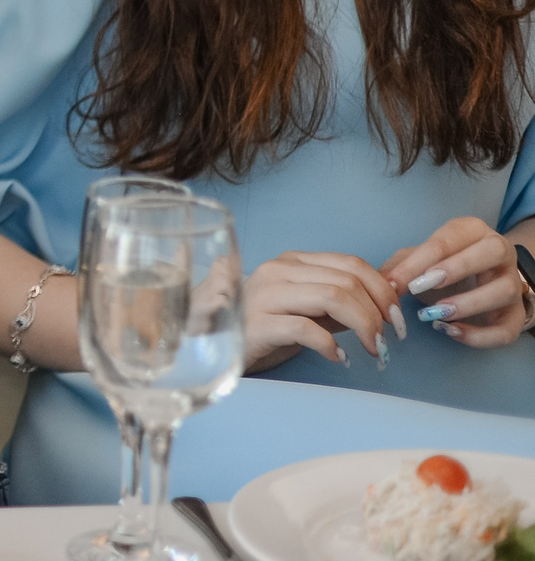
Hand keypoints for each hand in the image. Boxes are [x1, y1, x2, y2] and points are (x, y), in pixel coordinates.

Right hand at [241, 250, 402, 371]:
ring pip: (332, 298)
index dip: (384, 290)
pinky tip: (339, 357)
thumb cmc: (271, 327)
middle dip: (377, 314)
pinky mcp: (258, 323)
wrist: (221, 345)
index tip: (398, 318)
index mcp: (293, 261)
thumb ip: (341, 300)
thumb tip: (390, 299)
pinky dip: (330, 345)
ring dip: (363, 327)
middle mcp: (278, 270)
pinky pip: (306, 329)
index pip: (351, 263)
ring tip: (371, 349)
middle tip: (387, 341)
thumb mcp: (310, 308)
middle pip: (346, 282)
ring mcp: (266, 295)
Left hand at [383, 218, 532, 348]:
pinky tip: (451, 333)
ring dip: (469, 304)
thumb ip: (401, 266)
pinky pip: (508, 328)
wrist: (480, 281)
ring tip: (436, 315)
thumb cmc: (443, 264)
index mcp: (473, 231)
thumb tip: (383, 282)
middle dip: (457, 268)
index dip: (424, 260)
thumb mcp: (420, 258)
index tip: (400, 282)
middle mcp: (500, 252)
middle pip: (493, 250)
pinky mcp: (516, 315)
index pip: (450, 239)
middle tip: (422, 288)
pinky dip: (481, 336)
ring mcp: (513, 283)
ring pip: (505, 290)